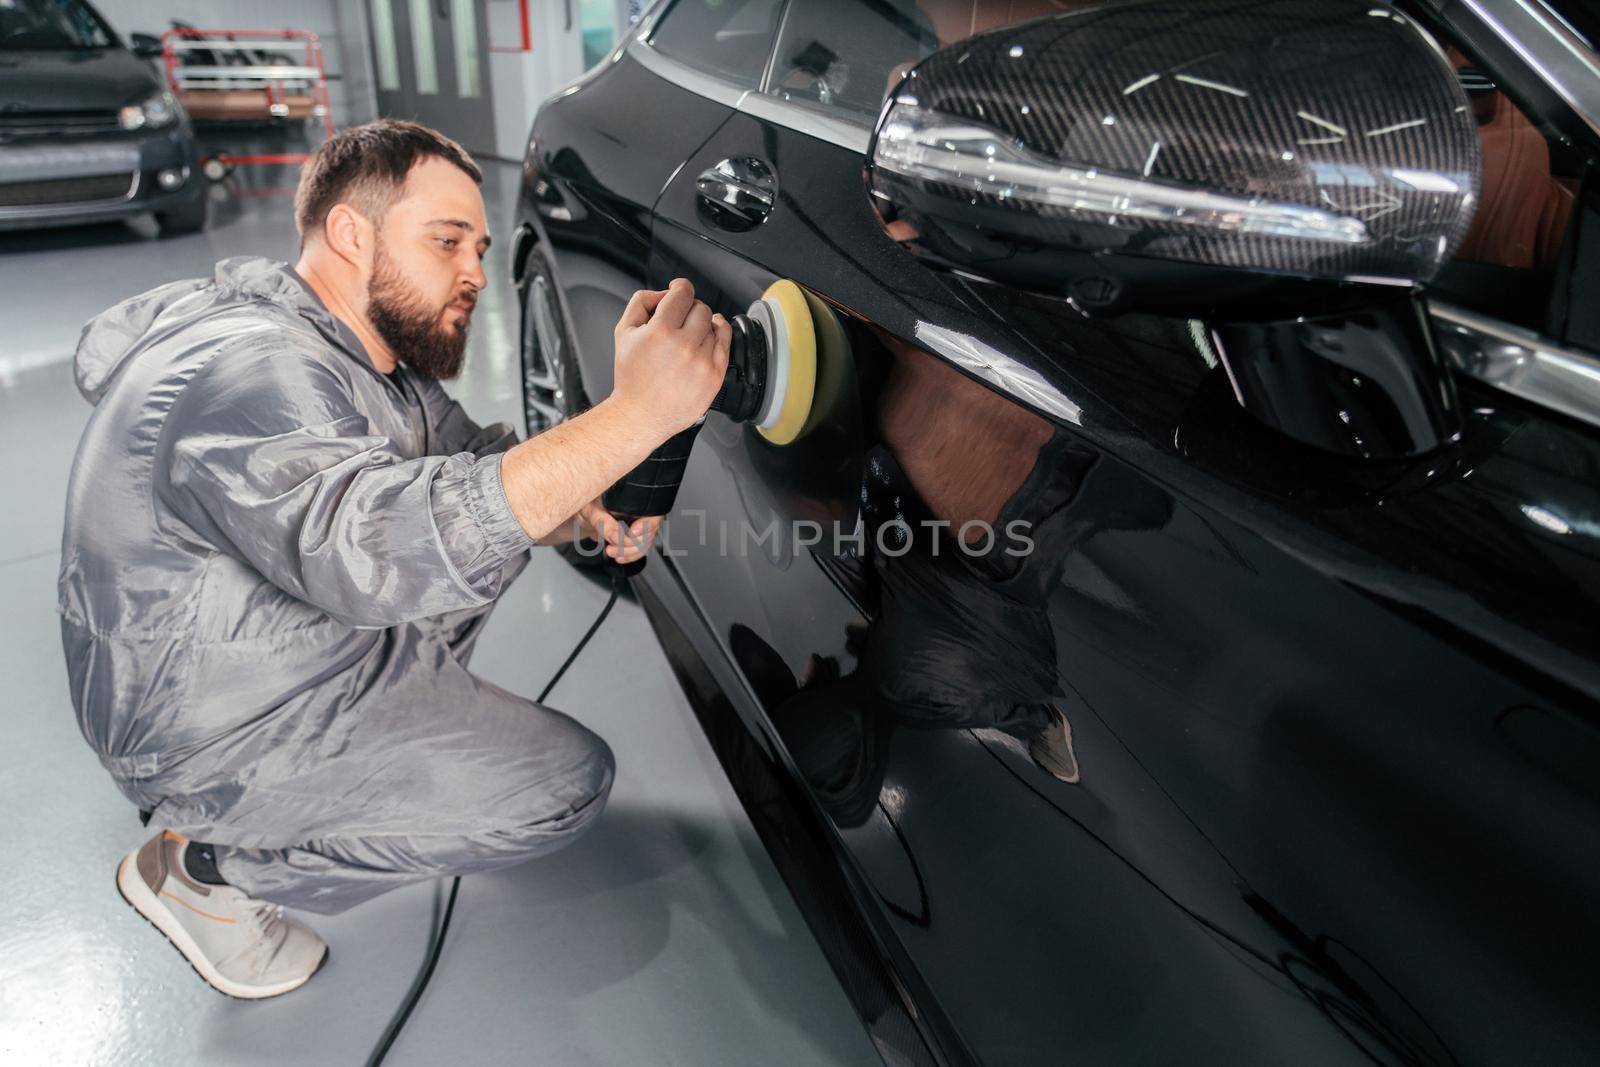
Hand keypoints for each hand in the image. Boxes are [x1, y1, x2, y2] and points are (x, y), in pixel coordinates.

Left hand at [577, 499, 661, 563]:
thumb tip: (618, 538)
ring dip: (629, 553)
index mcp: (635, 497)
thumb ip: (604, 523)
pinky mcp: (634, 534)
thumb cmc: (586, 503)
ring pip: (645, 543)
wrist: (581, 509)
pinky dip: (630, 556)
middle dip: (631, 545)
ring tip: (612, 552)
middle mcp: (641, 510)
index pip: (652, 514)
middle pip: (650, 532)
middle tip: (612, 548)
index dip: (645, 527)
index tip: (631, 534)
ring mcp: (639, 523)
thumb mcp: (591, 511)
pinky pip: (640, 548)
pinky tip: (620, 557)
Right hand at [612, 278, 730, 438]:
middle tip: (678, 321)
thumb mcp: (623, 331)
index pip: (683, 293)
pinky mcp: (715, 375)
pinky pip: (726, 342)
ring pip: (713, 324)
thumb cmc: (632, 377)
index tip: (678, 290)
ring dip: (701, 326)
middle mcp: (684, 345)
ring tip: (685, 338)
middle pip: (700, 307)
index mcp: (660, 331)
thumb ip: (642, 302)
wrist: (641, 415)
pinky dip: (719, 333)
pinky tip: (709, 335)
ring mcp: (702, 361)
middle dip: (688, 309)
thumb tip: (664, 293)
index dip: (680, 287)